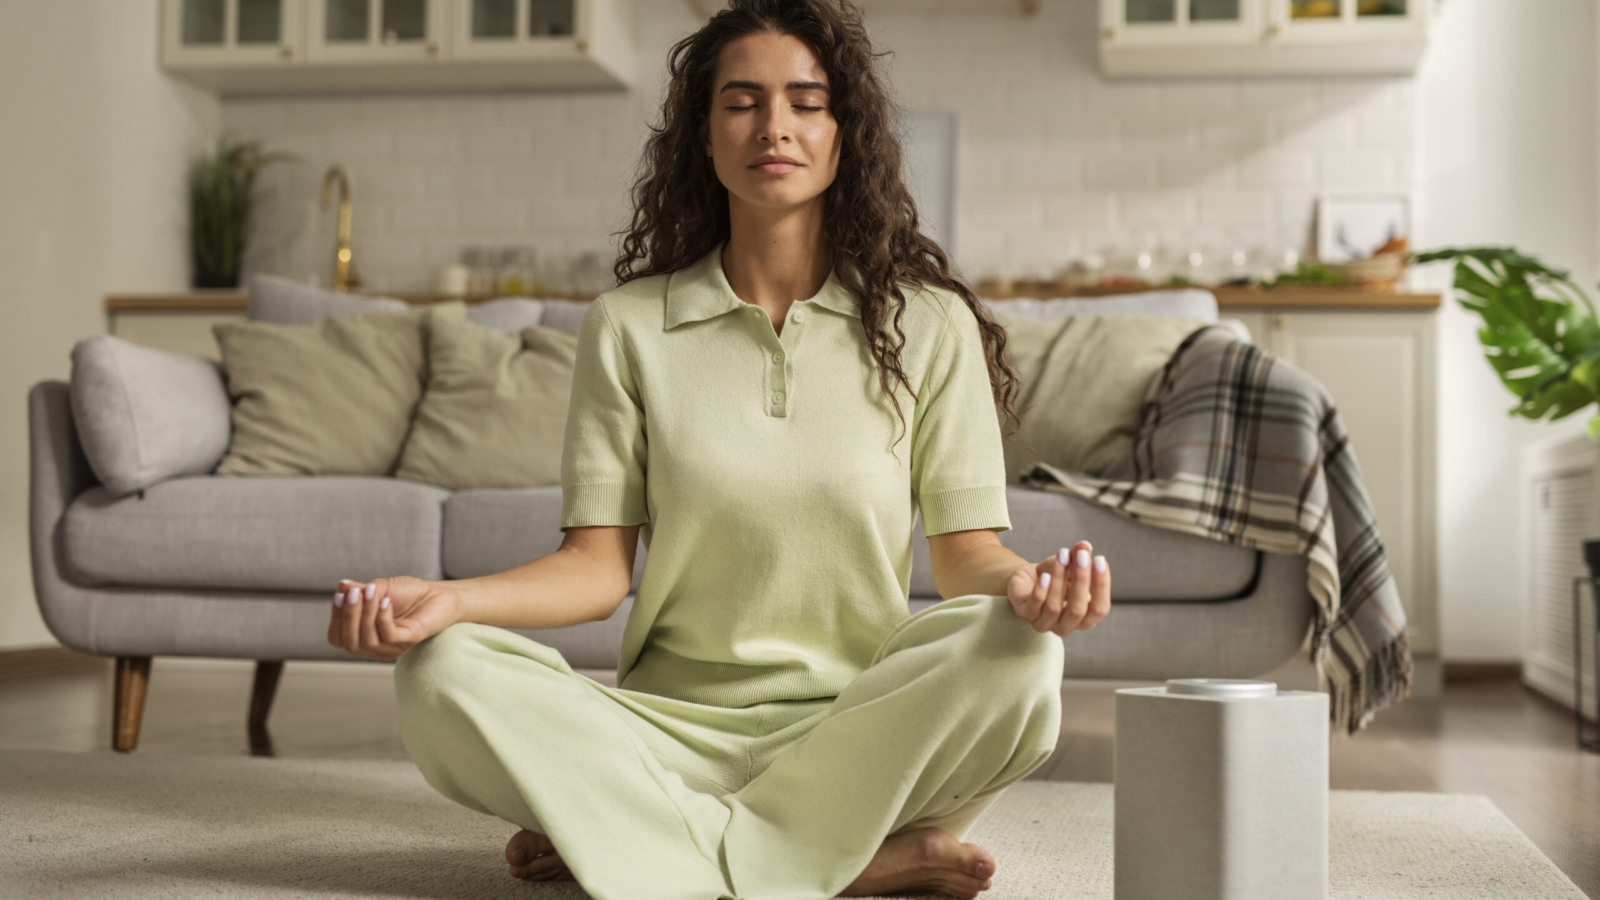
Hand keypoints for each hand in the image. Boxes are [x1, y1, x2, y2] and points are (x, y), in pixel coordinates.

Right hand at [328, 576, 462, 661]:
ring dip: (366, 613)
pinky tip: (386, 602)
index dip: (336, 617)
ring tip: (372, 592)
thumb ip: (360, 589)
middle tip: (354, 593)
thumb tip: (341, 586)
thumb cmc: (409, 593)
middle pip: (349, 643)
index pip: (337, 637)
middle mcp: (375, 647)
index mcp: (363, 636)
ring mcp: (392, 648)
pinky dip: (383, 617)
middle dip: (348, 616)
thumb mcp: (380, 588)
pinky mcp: (408, 642)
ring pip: (367, 640)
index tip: (341, 594)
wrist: (439, 594)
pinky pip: (388, 636)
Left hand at [1006, 540, 1110, 635]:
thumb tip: (1085, 545)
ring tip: (1062, 555)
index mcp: (1085, 618)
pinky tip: (1044, 575)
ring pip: (1054, 607)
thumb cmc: (1054, 575)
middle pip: (1078, 610)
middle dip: (1081, 580)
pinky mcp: (1026, 615)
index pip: (1100, 608)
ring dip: (1059, 579)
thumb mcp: (1069, 564)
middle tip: (1082, 555)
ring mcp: (1045, 624)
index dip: (1102, 585)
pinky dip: (1041, 591)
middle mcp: (1067, 626)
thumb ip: (1078, 556)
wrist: (1027, 579)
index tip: (1100, 560)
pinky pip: (1034, 607)